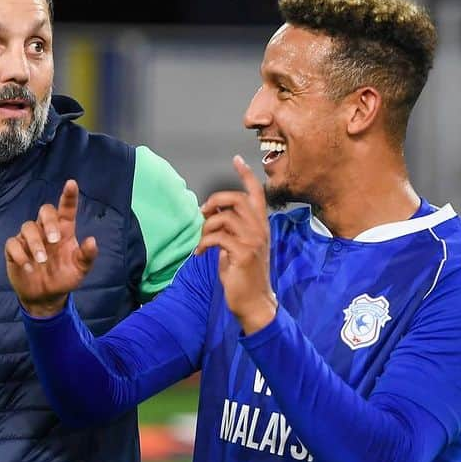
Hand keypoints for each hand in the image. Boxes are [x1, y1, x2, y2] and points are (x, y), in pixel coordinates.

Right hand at [5, 179, 97, 316]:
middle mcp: (46, 230)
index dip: (69, 196)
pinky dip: (20, 254)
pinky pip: (12, 243)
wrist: (46, 297)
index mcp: (64, 231)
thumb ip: (86, 256)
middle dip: (49, 221)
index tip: (71, 183)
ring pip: (27, 226)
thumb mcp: (80, 270)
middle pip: (45, 210)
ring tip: (42, 261)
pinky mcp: (14, 250)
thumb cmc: (64, 277)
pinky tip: (28, 267)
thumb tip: (91, 240)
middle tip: (55, 240)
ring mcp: (29, 239)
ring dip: (35, 243)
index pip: (66, 209)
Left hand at [195, 155, 276, 333]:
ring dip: (206, 227)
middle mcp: (260, 230)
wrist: (254, 302)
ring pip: (224, 218)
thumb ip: (230, 229)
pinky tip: (199, 253)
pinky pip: (218, 238)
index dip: (246, 175)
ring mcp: (253, 241)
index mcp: (260, 226)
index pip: (257, 193)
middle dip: (215, 201)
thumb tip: (213, 213)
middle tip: (203, 213)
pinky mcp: (242, 253)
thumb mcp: (237, 247)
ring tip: (200, 241)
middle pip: (236, 199)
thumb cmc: (244, 275)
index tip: (236, 159)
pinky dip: (203, 243)